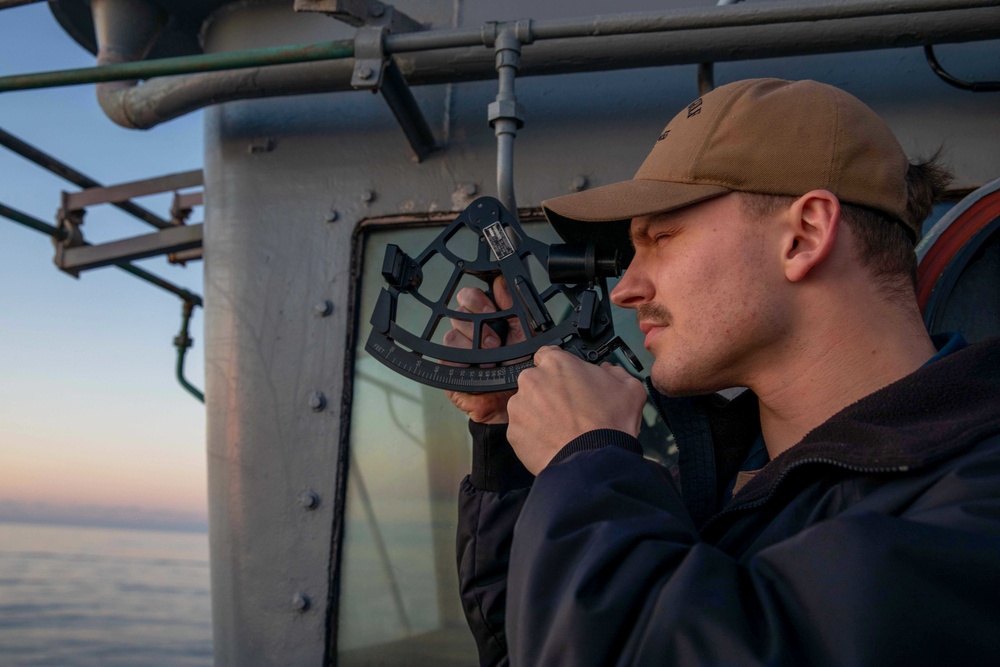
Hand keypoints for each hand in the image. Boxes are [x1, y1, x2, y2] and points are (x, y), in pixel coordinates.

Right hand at [442, 276, 525, 423]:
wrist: (518, 402)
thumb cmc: (521, 369)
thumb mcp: (524, 333)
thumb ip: (513, 306)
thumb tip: (501, 281)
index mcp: (486, 321)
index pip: (470, 298)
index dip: (476, 299)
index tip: (490, 309)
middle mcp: (470, 334)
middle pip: (457, 313)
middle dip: (477, 325)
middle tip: (495, 340)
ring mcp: (459, 352)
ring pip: (451, 335)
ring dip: (473, 347)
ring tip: (492, 360)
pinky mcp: (451, 371)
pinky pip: (447, 358)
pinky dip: (464, 362)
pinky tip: (479, 368)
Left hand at [507, 346, 646, 473]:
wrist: (594, 461)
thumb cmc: (610, 424)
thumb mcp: (629, 388)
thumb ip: (614, 371)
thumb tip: (607, 370)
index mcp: (557, 363)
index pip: (548, 355)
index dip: (559, 369)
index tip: (566, 381)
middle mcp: (532, 380)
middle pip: (536, 381)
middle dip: (548, 392)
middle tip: (568, 409)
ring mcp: (519, 407)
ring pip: (527, 405)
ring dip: (539, 413)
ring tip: (560, 429)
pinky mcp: (513, 432)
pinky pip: (522, 429)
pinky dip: (533, 435)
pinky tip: (552, 441)